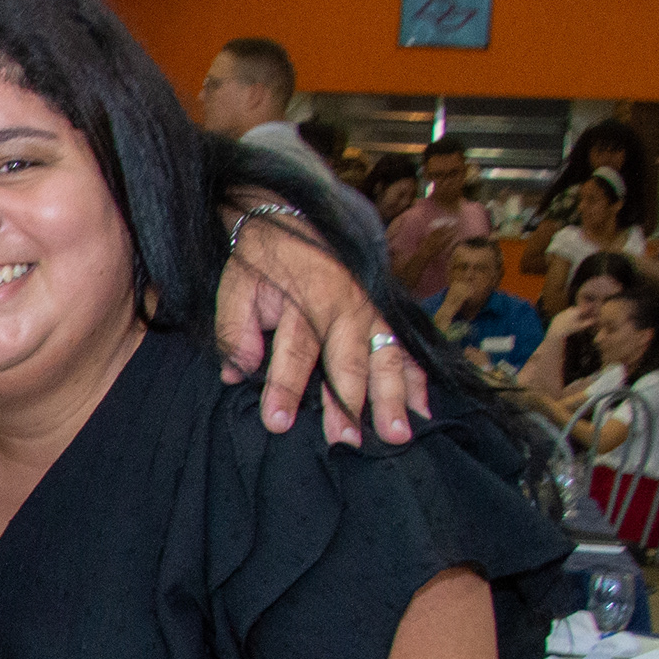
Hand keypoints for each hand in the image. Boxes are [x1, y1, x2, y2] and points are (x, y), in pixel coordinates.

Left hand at [217, 209, 426, 446]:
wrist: (291, 215)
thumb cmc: (261, 259)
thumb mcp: (236, 286)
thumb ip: (236, 330)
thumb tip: (235, 375)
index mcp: (307, 298)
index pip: (295, 351)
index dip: (285, 388)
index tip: (277, 423)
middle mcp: (347, 305)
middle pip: (349, 361)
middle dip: (348, 404)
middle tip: (347, 442)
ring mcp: (371, 310)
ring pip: (386, 358)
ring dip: (392, 398)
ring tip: (396, 435)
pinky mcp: (384, 315)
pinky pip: (405, 349)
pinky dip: (417, 379)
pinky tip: (424, 410)